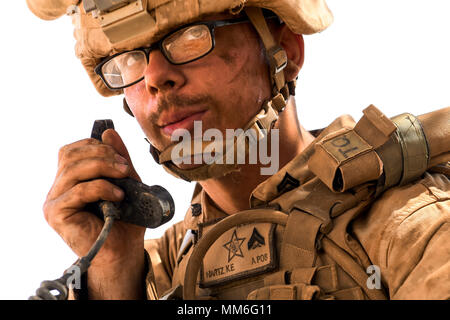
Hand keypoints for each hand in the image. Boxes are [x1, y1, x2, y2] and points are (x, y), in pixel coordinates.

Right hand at [44, 129, 145, 267]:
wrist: (123, 250)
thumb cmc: (123, 219)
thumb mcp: (124, 182)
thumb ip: (117, 159)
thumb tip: (109, 132)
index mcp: (70, 179)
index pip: (73, 151)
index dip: (95, 147)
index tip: (121, 157)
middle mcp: (58, 188)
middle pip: (70, 155)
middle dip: (101, 154)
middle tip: (124, 166)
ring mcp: (54, 201)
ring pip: (73, 170)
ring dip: (103, 168)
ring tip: (123, 177)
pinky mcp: (56, 214)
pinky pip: (78, 191)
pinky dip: (101, 188)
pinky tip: (117, 196)